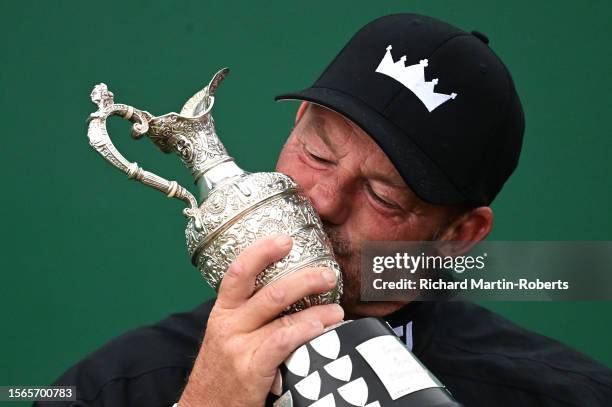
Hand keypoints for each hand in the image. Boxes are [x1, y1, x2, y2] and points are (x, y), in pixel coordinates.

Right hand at [178, 234, 343, 406]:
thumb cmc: (221, 370)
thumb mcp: (225, 335)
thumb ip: (248, 315)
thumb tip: (287, 294)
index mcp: (223, 311)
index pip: (239, 272)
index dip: (262, 252)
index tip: (285, 239)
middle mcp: (229, 324)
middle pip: (270, 291)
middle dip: (304, 279)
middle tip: (327, 274)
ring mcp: (239, 347)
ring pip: (281, 315)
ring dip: (315, 309)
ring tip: (336, 308)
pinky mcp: (250, 370)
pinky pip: (282, 343)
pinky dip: (305, 331)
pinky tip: (321, 327)